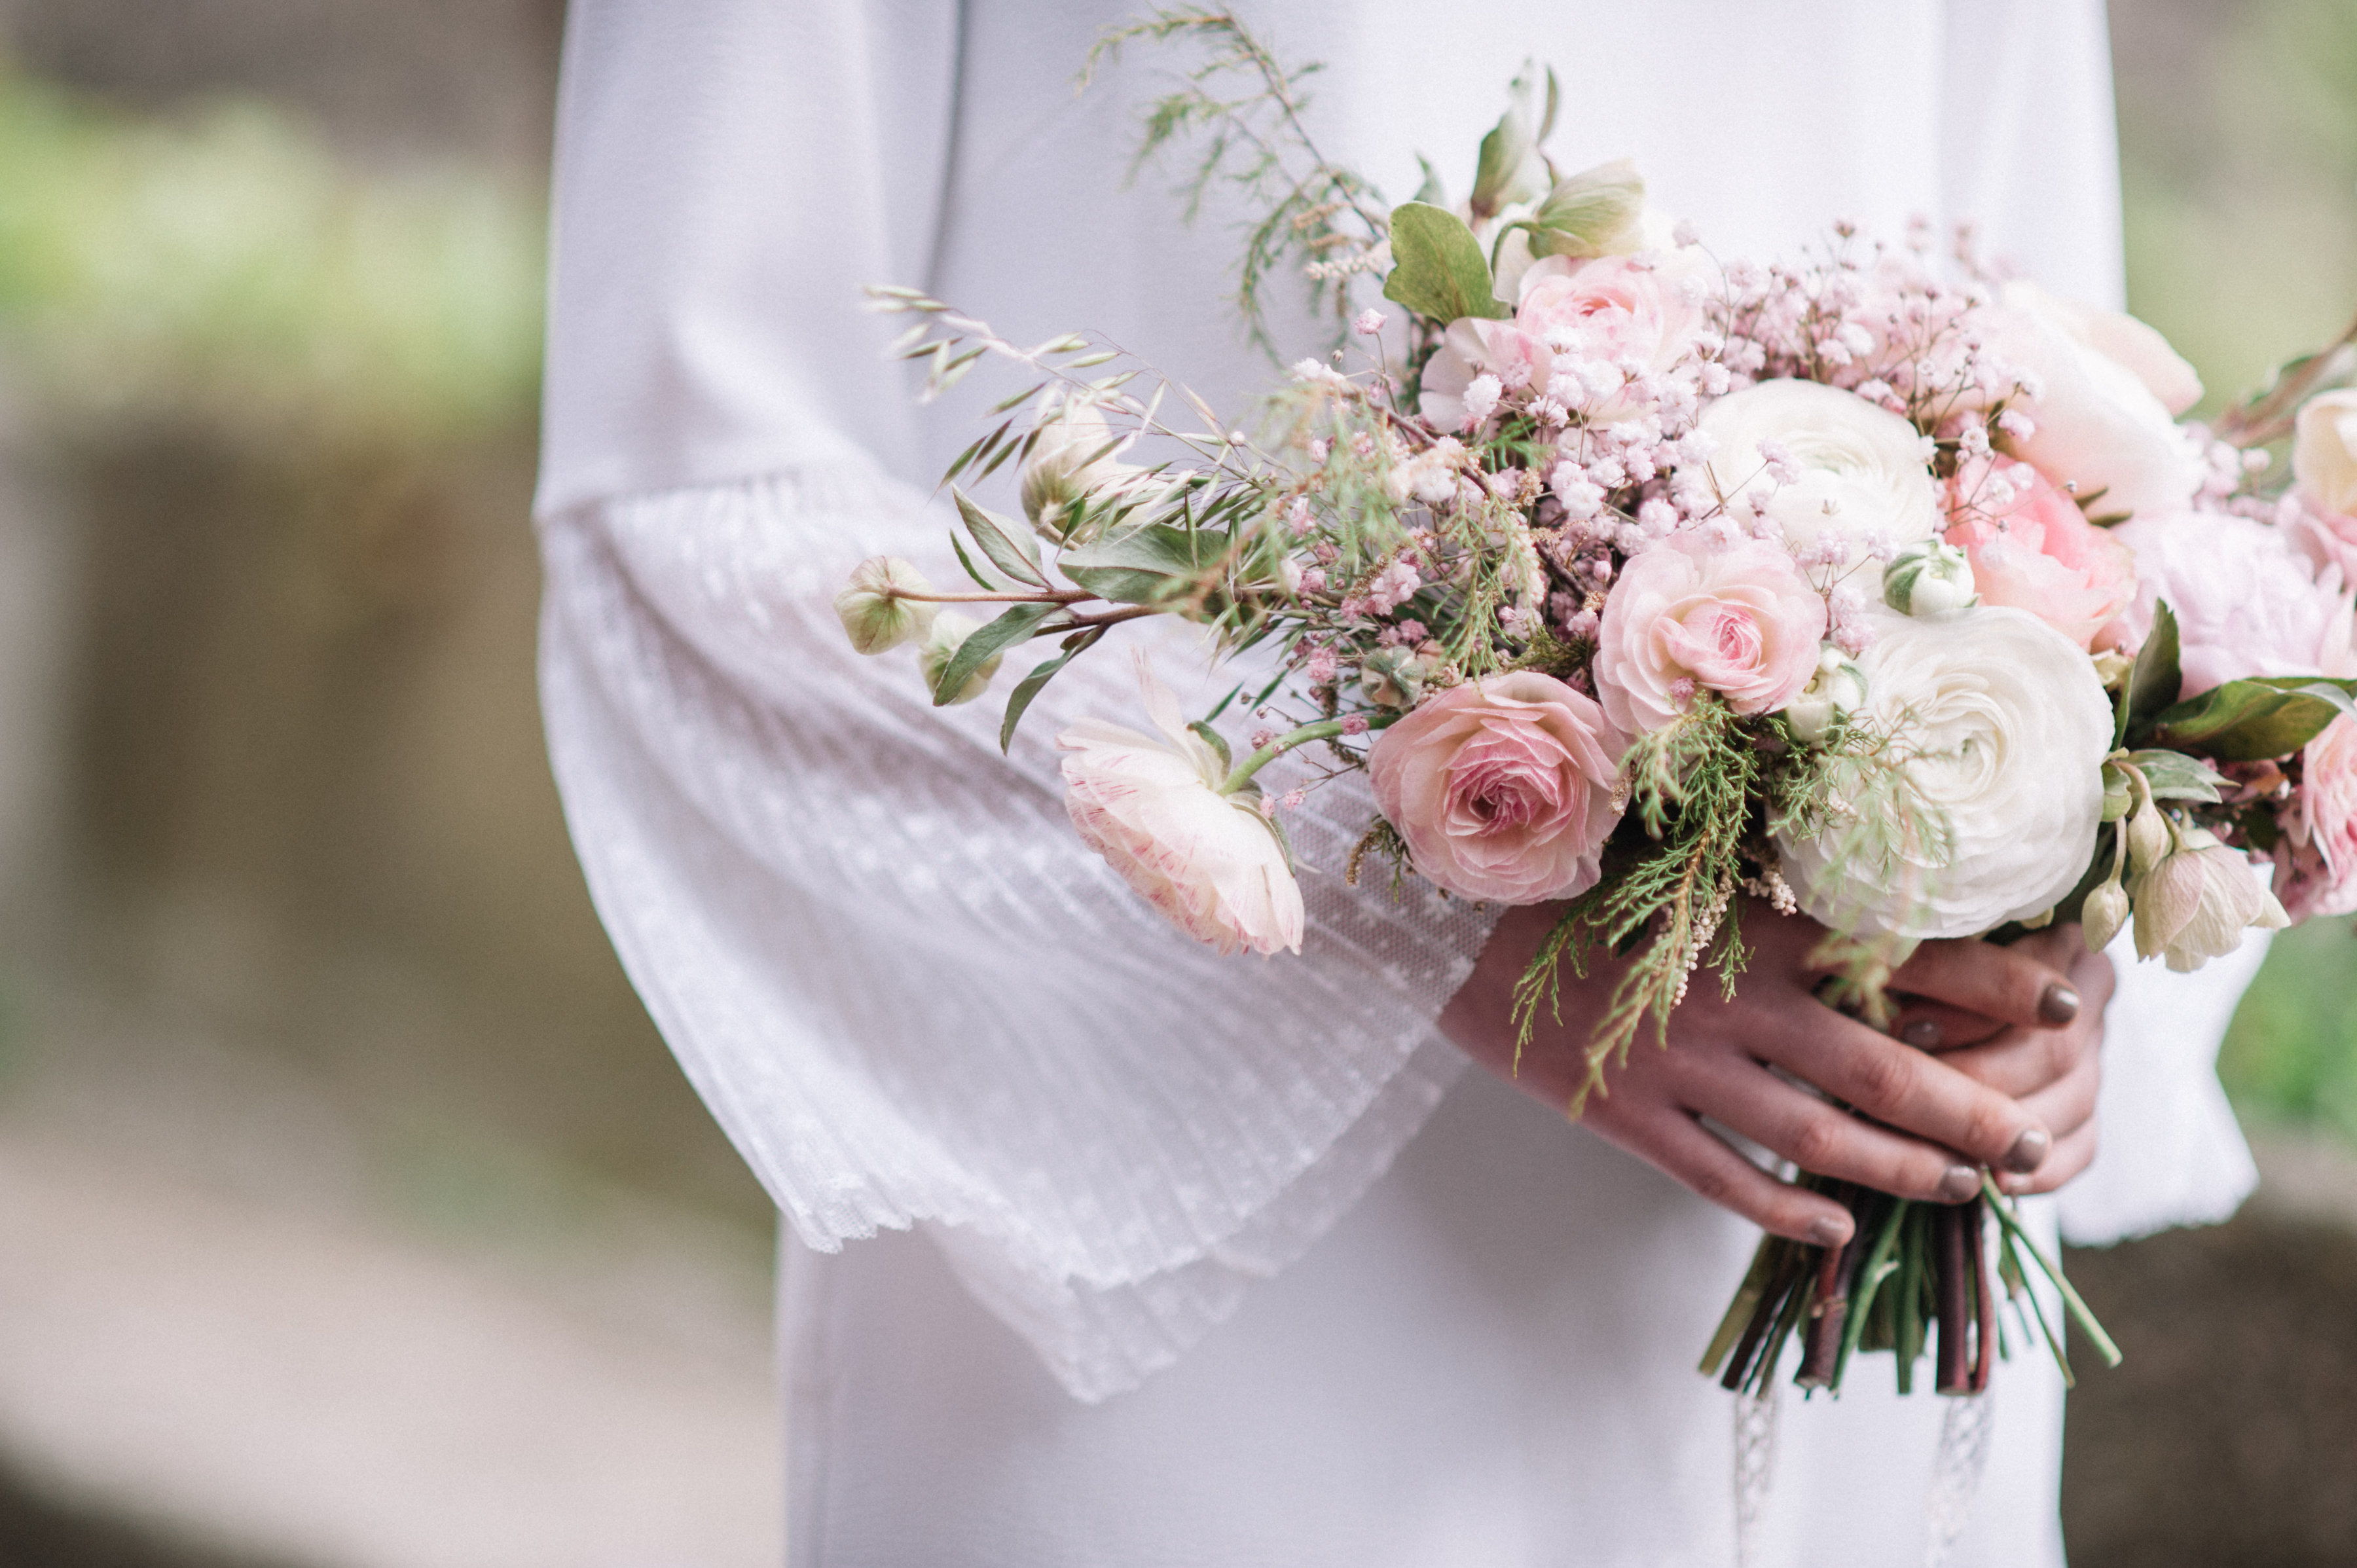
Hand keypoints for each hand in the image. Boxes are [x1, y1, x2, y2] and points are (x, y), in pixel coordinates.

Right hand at [1438, 898, 2110, 1247]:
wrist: (1452, 927)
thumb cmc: (1576, 877)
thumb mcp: (1682, 858)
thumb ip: (1773, 874)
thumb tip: (1886, 888)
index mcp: (1753, 925)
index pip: (1901, 954)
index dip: (1994, 978)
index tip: (2068, 995)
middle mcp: (1729, 1000)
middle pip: (1881, 1069)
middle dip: (1972, 1110)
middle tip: (2035, 1143)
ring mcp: (1679, 1068)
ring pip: (1818, 1140)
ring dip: (1902, 1171)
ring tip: (1964, 1187)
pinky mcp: (1628, 1118)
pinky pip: (1725, 1180)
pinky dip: (1788, 1214)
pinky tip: (1838, 1234)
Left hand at [1908, 922, 2112, 1199]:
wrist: (1908, 1013)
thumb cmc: (1895, 973)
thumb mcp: (1904, 958)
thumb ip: (1917, 970)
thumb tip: (1902, 1021)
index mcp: (2060, 945)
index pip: (2031, 984)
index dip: (1968, 1013)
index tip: (1905, 1031)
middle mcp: (2087, 1000)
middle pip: (2054, 1051)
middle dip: (1980, 1076)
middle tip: (1912, 1092)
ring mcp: (2095, 1059)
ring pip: (2073, 1103)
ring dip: (2006, 1125)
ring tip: (1942, 1136)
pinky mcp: (2086, 1114)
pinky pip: (2082, 1148)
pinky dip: (2041, 1172)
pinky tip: (1998, 1182)